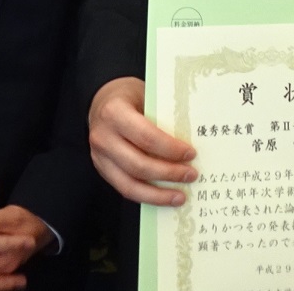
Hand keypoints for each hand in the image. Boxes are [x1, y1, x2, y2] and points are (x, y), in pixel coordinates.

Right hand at [88, 77, 195, 204]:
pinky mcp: (102, 170)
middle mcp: (103, 137)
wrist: (101, 101)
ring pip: (129, 185)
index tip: (191, 154)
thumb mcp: (146, 95)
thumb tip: (194, 138)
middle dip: (168, 173)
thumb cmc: (130, 97)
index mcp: (114, 113)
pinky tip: (164, 197)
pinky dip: (146, 196)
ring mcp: (99, 157)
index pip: (146, 136)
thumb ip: (162, 116)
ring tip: (180, 196)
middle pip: (138, 164)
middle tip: (191, 174)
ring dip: (158, 194)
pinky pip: (124, 189)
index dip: (170, 149)